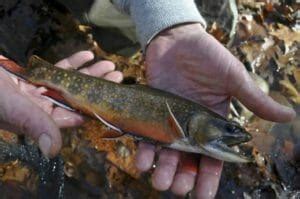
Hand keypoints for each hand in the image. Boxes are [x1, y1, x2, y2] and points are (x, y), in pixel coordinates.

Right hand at [0, 51, 122, 156]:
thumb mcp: (12, 108)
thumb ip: (34, 125)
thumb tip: (53, 150)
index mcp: (39, 119)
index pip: (73, 116)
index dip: (94, 109)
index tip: (114, 101)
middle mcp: (41, 106)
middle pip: (77, 97)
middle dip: (98, 87)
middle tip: (118, 78)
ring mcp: (38, 90)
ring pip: (70, 81)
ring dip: (90, 73)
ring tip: (110, 66)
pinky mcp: (33, 75)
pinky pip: (57, 68)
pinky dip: (72, 62)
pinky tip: (88, 55)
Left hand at [136, 24, 295, 197]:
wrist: (177, 40)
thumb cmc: (208, 57)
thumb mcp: (234, 78)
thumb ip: (255, 100)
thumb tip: (289, 117)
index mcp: (213, 123)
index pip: (213, 157)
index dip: (209, 177)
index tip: (204, 195)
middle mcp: (191, 127)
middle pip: (187, 160)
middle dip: (183, 178)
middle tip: (179, 188)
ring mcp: (170, 121)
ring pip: (166, 154)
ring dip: (163, 170)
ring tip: (160, 182)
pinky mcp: (151, 113)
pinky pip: (146, 136)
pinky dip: (143, 150)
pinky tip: (142, 161)